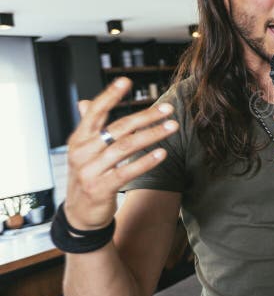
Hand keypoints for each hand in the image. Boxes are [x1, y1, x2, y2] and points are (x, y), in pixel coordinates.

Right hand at [65, 78, 178, 229]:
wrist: (79, 214)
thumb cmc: (86, 176)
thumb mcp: (82, 151)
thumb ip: (88, 127)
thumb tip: (83, 102)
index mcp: (79, 139)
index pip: (94, 112)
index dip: (109, 95)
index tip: (126, 81)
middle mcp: (82, 152)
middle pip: (119, 128)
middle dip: (146, 116)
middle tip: (168, 109)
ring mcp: (90, 170)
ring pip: (126, 147)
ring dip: (152, 135)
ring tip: (172, 127)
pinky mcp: (101, 188)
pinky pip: (128, 171)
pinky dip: (146, 161)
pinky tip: (163, 153)